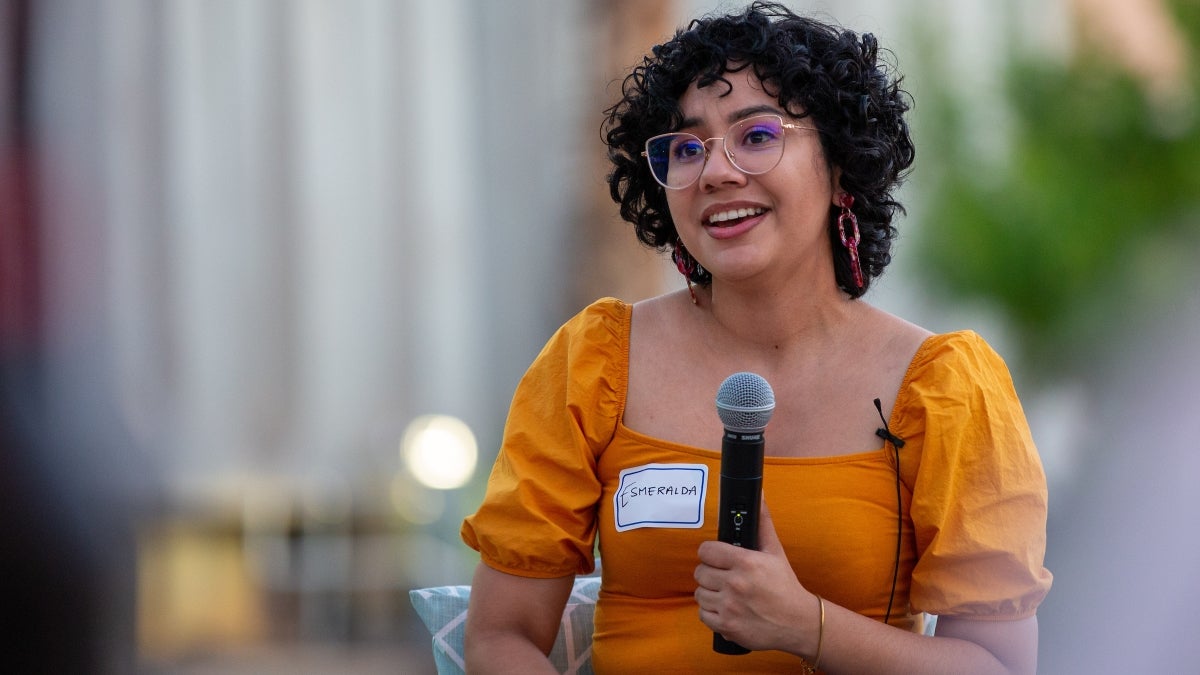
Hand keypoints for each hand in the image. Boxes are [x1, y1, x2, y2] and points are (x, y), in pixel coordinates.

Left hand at [693, 497, 812, 652]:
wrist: (798, 623)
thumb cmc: (785, 586)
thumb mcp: (775, 551)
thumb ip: (763, 522)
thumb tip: (760, 495)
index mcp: (746, 562)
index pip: (706, 551)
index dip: (710, 553)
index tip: (717, 557)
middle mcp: (735, 584)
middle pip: (700, 572)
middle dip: (710, 573)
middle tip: (724, 576)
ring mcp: (730, 607)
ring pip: (699, 593)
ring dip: (710, 593)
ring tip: (725, 593)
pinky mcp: (727, 626)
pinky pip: (702, 614)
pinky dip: (711, 612)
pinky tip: (725, 608)